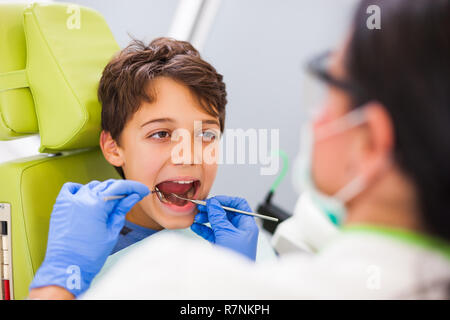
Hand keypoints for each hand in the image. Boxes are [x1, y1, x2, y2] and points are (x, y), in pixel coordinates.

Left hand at [29, 179, 149, 296]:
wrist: (67, 267)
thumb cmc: (89, 255)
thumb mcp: (112, 232)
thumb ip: (121, 211)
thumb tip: (133, 197)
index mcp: (97, 205)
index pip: (120, 188)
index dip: (134, 187)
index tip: (142, 191)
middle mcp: (83, 199)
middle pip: (107, 185)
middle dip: (122, 190)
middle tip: (132, 197)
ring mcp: (70, 201)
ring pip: (92, 186)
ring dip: (103, 191)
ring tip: (110, 203)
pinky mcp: (60, 206)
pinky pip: (71, 188)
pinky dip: (81, 188)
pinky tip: (88, 196)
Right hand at [190, 196, 258, 260]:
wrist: (232, 280)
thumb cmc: (237, 257)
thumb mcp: (226, 233)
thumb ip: (218, 217)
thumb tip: (213, 204)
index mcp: (247, 224)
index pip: (239, 205)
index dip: (226, 200)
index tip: (213, 200)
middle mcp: (239, 229)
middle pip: (226, 213)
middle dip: (212, 210)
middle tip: (201, 208)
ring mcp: (230, 237)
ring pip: (217, 223)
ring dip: (206, 219)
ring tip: (196, 218)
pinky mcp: (221, 244)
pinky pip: (212, 233)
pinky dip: (203, 229)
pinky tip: (195, 226)